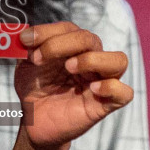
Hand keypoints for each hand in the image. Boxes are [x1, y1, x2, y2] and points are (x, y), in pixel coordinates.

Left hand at [14, 22, 132, 149]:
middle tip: (40, 58)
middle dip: (62, 44)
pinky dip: (112, 87)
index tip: (25, 41)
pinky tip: (92, 89)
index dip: (47, 32)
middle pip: (91, 39)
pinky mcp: (105, 104)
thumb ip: (27, 48)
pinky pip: (124, 93)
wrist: (34, 121)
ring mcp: (101, 81)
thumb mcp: (26, 65)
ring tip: (70, 68)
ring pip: (119, 60)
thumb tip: (26, 34)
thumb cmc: (35, 89)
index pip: (69, 29)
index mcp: (74, 47)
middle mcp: (92, 60)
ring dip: (93, 59)